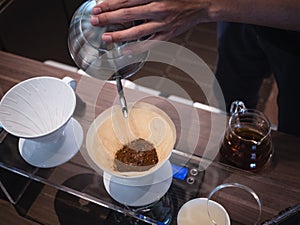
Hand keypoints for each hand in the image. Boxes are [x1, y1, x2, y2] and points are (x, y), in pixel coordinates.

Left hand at [90, 0, 213, 42]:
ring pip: (136, 31)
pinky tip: (125, 50)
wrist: (200, 6)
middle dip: (108, 18)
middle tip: (95, 21)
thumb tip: (125, 0)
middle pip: (128, 14)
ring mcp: (162, 25)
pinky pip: (150, 44)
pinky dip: (137, 48)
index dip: (110, 4)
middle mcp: (158, 10)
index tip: (98, 7)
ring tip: (105, 38)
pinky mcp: (167, 36)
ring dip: (119, 35)